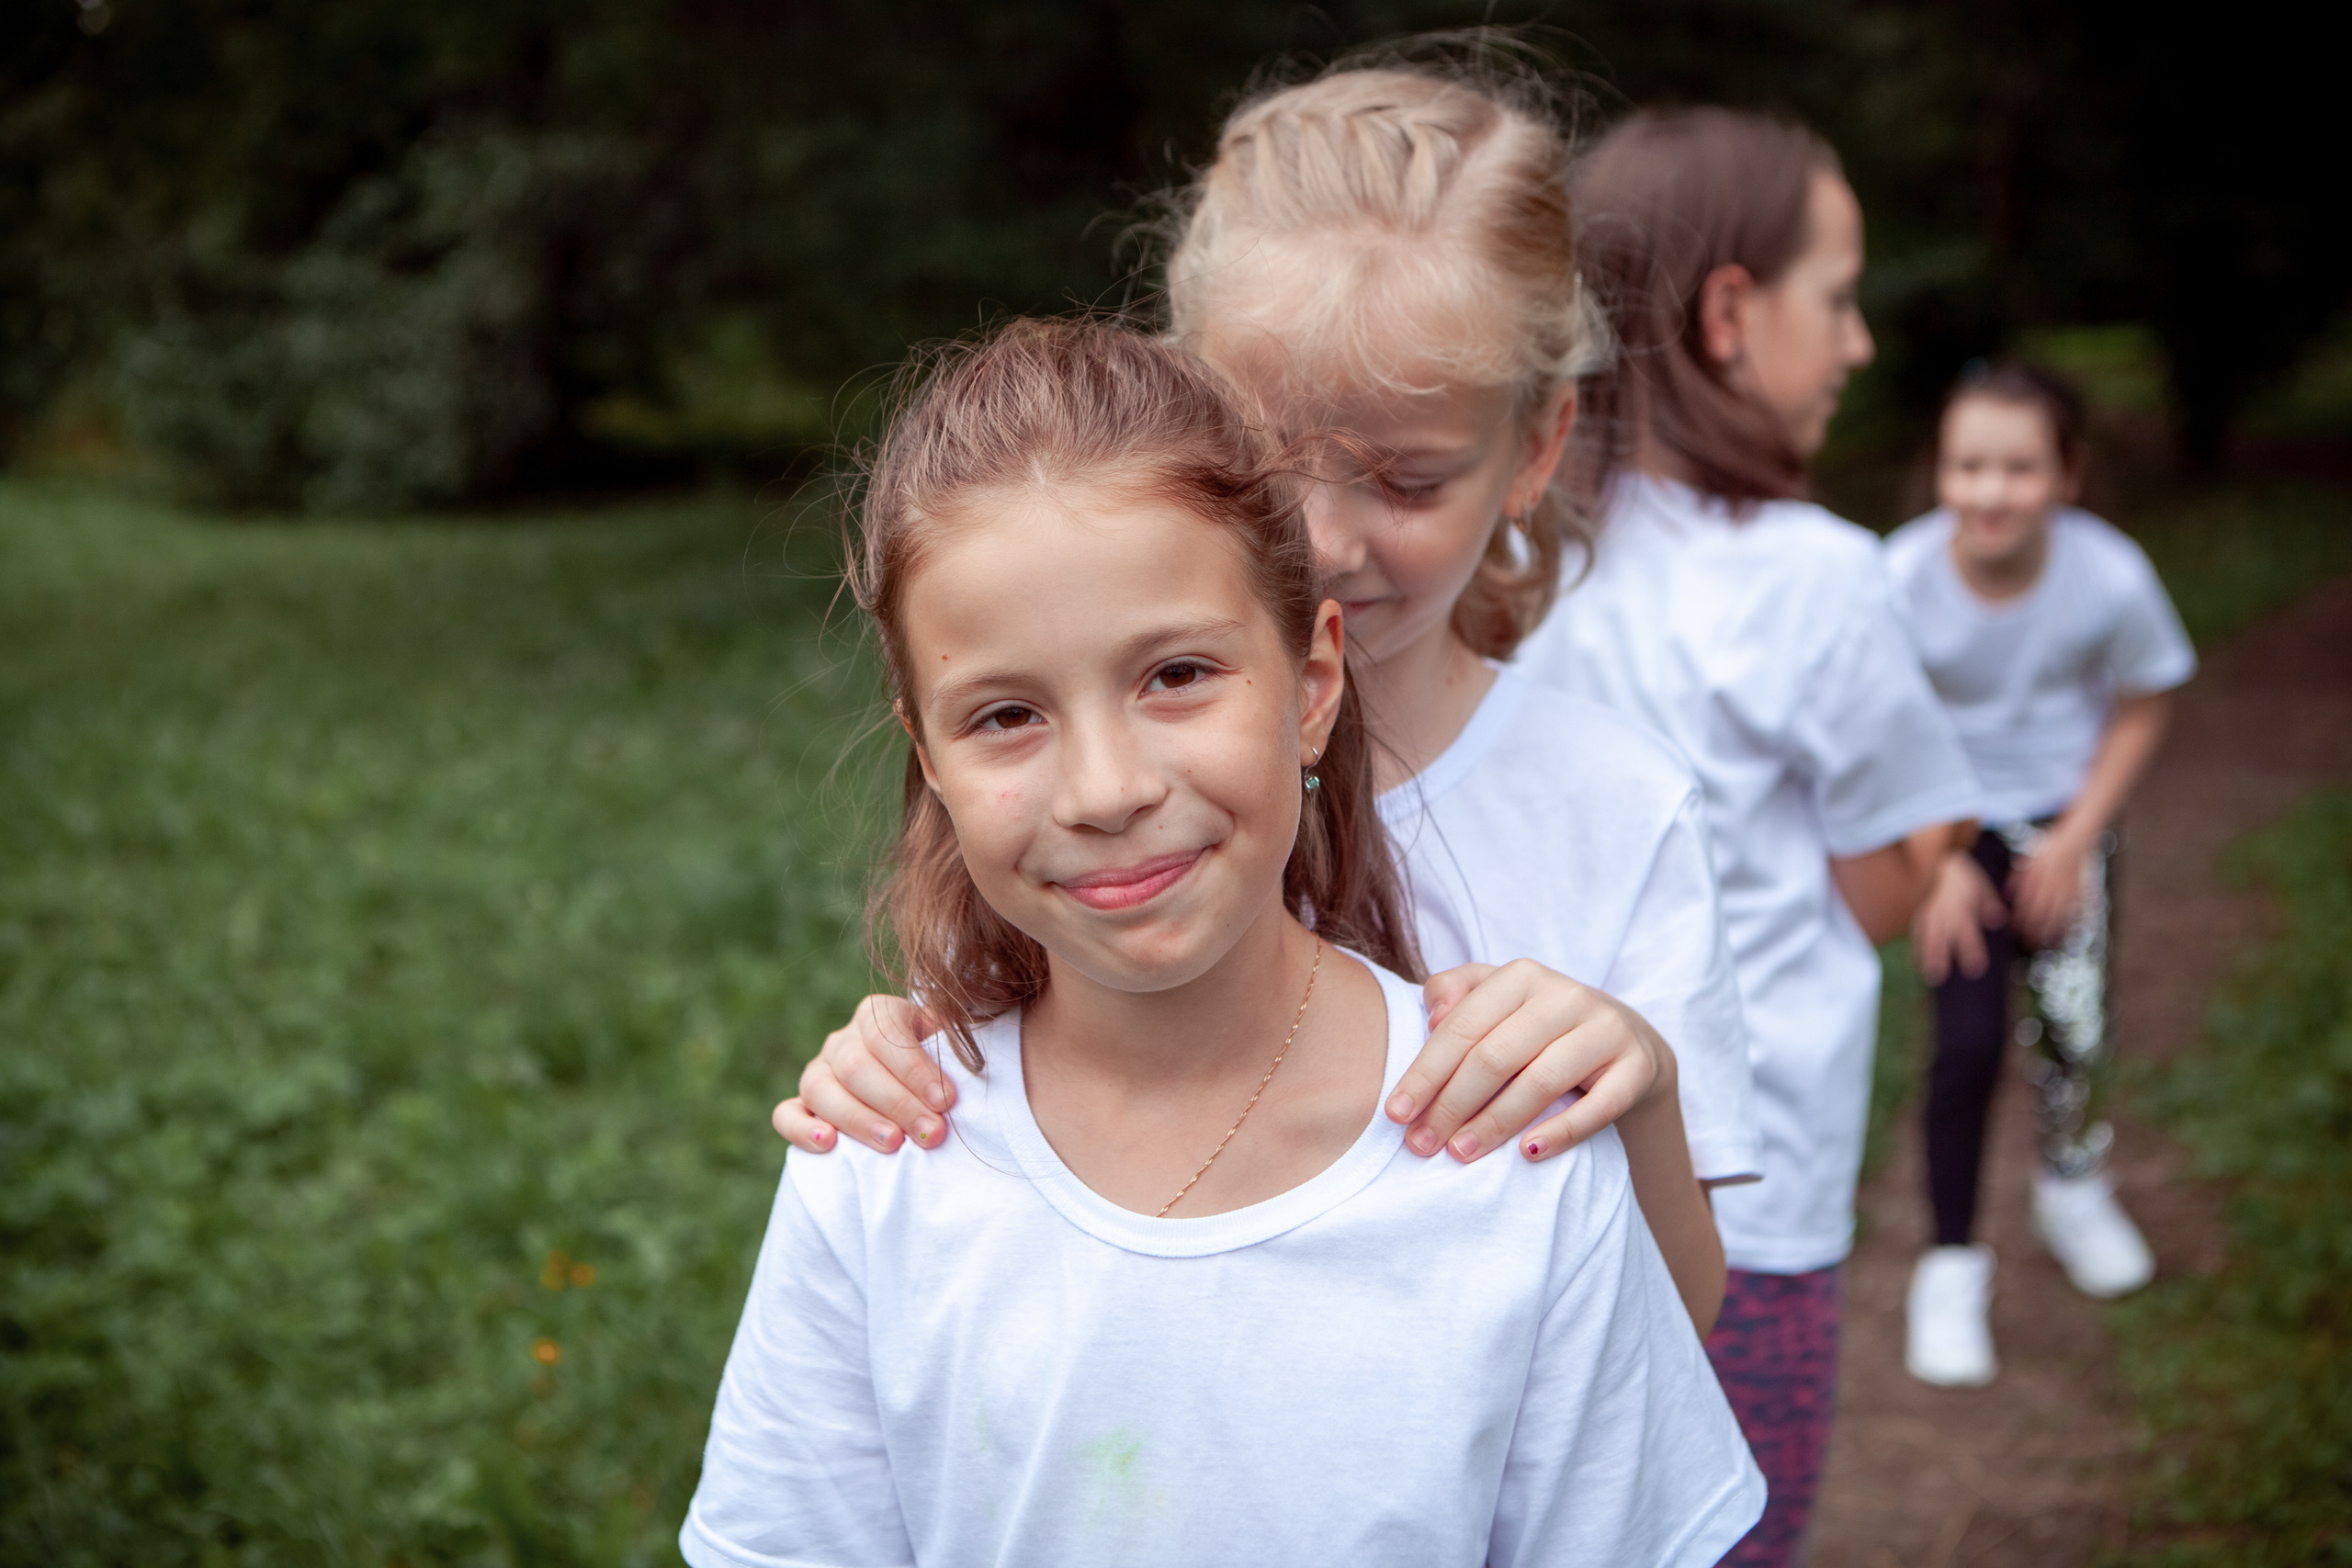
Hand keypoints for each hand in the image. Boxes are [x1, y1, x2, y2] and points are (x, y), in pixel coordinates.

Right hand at [770, 994, 953, 1153]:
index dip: (914, 1067)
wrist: (920, 1089)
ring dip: (858, 1119)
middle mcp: (843, 1040)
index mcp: (879, 1014)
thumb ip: (954, 1048)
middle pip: (855, 1064)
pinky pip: (785, 1115)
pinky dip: (801, 1129)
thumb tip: (966, 1065)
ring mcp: (817, 1072)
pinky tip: (827, 1144)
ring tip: (891, 1144)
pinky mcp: (801, 1106)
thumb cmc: (943, 1067)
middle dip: (897, 1102)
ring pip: (820, 1088)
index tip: (947, 1101)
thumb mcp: (953, 1047)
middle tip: (931, 1133)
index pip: (885, 1032)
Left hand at [1385, 959, 1668, 1164]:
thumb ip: (1454, 993)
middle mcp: (1566, 996)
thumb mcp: (1495, 999)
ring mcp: (1606, 1030)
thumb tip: (1432, 1016)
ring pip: (1541, 1081)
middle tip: (1421, 1145)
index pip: (1462, 1027)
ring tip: (1461, 1153)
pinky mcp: (1637, 1067)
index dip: (1425, 1072)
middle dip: (1451, 1105)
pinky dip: (1561, 1132)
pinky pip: (1599, 1106)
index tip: (1396, 1114)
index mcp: (1522, 976)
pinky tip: (1527, 1154)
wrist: (1624, 1041)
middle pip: (1496, 1056)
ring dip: (1495, 1123)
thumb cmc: (1536, 1025)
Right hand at [1911, 851, 2005, 984]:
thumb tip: (1998, 921)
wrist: (1933, 857)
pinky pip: (1915, 932)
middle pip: (1941, 936)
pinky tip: (1915, 965)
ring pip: (1925, 936)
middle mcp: (1942, 912)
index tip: (1975, 969)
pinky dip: (1915, 949)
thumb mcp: (1979, 884)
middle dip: (1940, 956)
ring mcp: (1927, 913)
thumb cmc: (1960, 876)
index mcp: (1960, 906)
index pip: (1966, 930)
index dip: (1971, 949)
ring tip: (1928, 975)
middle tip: (1940, 976)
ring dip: (1926, 956)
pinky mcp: (1916, 914)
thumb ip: (1989, 903)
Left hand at [2010, 828, 2089, 946]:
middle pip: (2043, 909)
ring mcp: (2068, 887)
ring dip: (2052, 929)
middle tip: (2029, 942)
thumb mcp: (2030, 860)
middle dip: (2035, 928)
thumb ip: (2018, 877)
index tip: (2016, 929)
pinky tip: (2065, 931)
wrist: (2077, 840)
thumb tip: (2008, 895)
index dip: (2022, 916)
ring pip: (2059, 912)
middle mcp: (2053, 882)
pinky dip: (2069, 921)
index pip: (2028, 900)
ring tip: (2046, 942)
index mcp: (2039, 874)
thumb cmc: (2049, 850)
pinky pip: (2075, 908)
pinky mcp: (2080, 890)